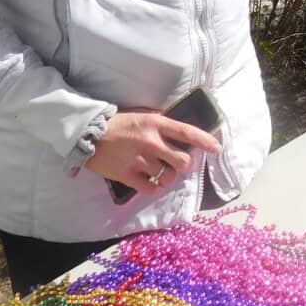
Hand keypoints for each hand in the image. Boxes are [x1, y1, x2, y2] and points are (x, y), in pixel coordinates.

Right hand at [84, 108, 219, 196]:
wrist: (89, 133)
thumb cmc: (119, 123)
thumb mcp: (143, 116)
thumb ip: (161, 125)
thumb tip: (181, 134)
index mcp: (156, 124)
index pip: (187, 132)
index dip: (205, 140)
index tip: (217, 148)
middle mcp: (150, 142)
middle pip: (182, 161)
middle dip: (184, 164)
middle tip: (179, 164)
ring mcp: (138, 160)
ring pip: (168, 176)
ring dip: (169, 177)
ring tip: (161, 173)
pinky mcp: (126, 175)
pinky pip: (150, 189)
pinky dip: (155, 188)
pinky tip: (152, 183)